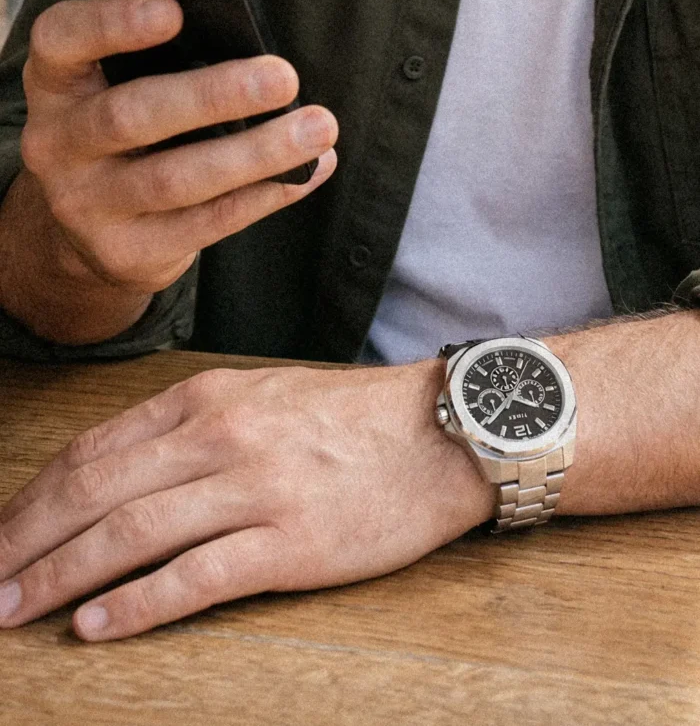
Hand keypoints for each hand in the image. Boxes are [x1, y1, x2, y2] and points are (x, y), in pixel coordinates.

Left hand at [0, 361, 493, 640]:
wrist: (439, 430)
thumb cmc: (348, 416)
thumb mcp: (259, 396)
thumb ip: (188, 426)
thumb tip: (117, 474)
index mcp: (205, 399)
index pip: (93, 450)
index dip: (34, 498)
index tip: (0, 533)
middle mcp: (218, 438)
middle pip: (95, 493)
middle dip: (25, 541)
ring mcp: (254, 489)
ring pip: (130, 535)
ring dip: (60, 577)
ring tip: (13, 609)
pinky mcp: (291, 542)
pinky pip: (196, 576)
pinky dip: (137, 604)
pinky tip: (96, 626)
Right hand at [19, 0, 337, 295]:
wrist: (90, 231)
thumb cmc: (124, 136)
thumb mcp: (116, 88)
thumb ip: (161, 63)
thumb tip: (253, 45)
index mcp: (57, 83)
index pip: (63, 39)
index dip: (113, 22)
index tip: (174, 10)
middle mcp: (58, 143)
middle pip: (131, 115)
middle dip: (212, 95)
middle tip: (283, 78)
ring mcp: (87, 204)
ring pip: (176, 179)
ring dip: (256, 153)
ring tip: (317, 129)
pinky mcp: (126, 251)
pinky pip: (206, 222)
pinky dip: (264, 195)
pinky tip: (304, 172)